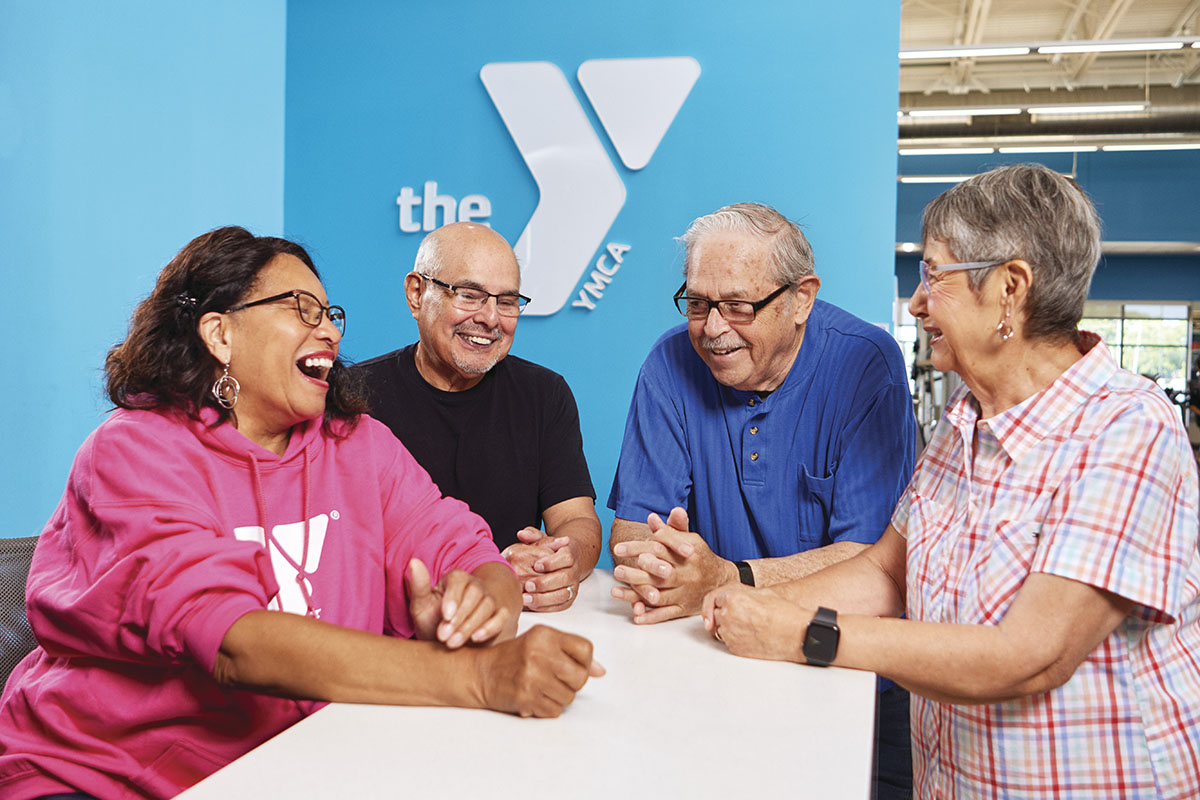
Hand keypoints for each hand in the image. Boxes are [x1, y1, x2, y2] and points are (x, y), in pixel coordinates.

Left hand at [407, 559, 510, 647]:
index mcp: (456, 579)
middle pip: (475, 593)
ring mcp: (489, 600)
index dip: (453, 597)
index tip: (444, 616)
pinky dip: (491, 627)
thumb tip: (414, 562)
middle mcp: (475, 586)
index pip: (459, 580)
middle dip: (460, 616)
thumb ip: (419, 586)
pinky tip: (476, 638)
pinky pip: (502, 616)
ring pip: (487, 605)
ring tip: (453, 643)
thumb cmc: (433, 621)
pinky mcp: (498, 616)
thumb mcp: (421, 606)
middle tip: (443, 636)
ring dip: (470, 625)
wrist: (447, 642)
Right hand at [474, 624, 604, 716]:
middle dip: (572, 683)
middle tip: (556, 679)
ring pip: (569, 697)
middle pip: (580, 677)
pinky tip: (534, 697)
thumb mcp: (540, 644)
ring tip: (542, 688)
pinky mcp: (526, 698)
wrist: (480, 673)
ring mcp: (532, 677)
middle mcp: (539, 653)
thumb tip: (600, 671)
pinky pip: (555, 711)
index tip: (572, 665)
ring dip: (559, 697)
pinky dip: (547, 708)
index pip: (586, 649)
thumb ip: (571, 653)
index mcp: (545, 635)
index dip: (584, 661)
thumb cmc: (513, 657)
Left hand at [503, 528, 581, 611]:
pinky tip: (532, 605)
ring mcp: (573, 585)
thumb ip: (533, 535)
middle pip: (565, 578)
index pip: (566, 558)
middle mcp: (574, 570)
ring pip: (563, 594)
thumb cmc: (552, 550)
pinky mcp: (569, 598)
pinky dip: (546, 607)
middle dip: (545, 583)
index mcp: (569, 554)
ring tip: (526, 598)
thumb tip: (522, 534)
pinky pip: (560, 605)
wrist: (569, 561)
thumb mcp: (543, 539)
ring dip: (544, 598)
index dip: (552, 563)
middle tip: (528, 585)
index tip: (536, 565)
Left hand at [610, 507, 737, 623]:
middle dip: (637, 572)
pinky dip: (650, 616)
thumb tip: (652, 518)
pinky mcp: (684, 608)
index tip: (618, 548)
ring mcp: (686, 592)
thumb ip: (670, 529)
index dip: (638, 547)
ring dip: (637, 594)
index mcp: (687, 553)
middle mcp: (687, 573)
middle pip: (659, 573)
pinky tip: (635, 615)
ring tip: (616, 591)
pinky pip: (666, 614)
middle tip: (618, 570)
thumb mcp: (689, 539)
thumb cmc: (699, 556)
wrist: (720, 579)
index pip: (660, 548)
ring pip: (659, 594)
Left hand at [702, 583, 807, 661]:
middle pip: (716, 615)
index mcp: (733, 599)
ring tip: (748, 627)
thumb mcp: (762, 593)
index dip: (723, 602)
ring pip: (720, 630)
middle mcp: (728, 616)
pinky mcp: (735, 648)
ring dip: (728, 628)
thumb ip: (742, 595)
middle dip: (725, 615)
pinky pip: (728, 643)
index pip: (716, 599)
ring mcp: (730, 634)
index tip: (727, 606)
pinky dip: (735, 640)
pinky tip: (750, 637)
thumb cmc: (784, 613)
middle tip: (742, 617)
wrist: (796, 634)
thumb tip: (734, 598)